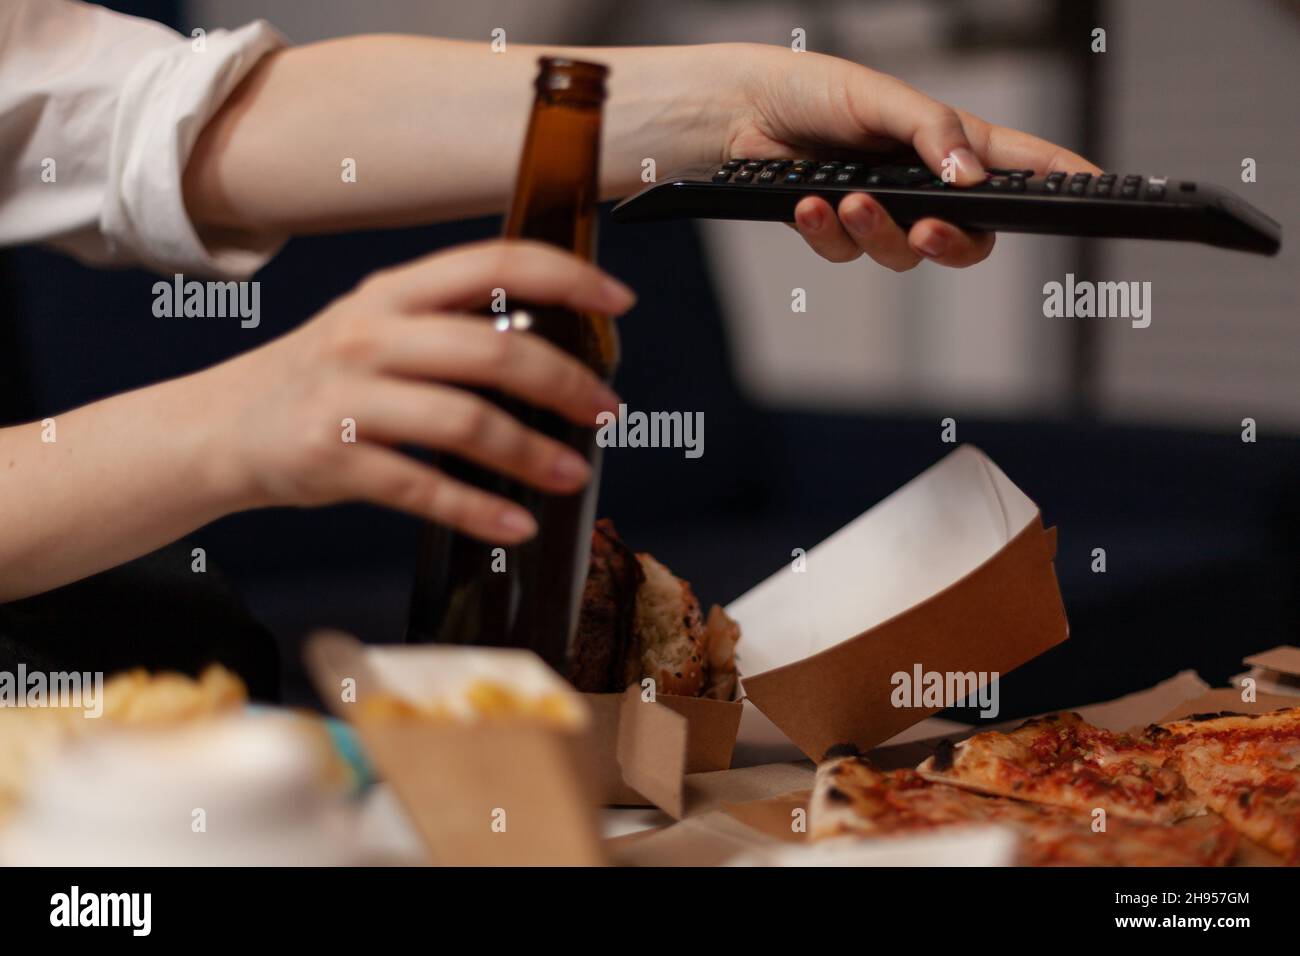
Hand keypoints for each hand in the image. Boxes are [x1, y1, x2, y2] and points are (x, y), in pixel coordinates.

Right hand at [203, 240, 631, 542]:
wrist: (220, 429)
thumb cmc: (320, 379)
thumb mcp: (376, 329)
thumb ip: (449, 326)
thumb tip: (549, 345)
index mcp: (393, 292)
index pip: (495, 262)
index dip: (566, 277)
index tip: (618, 301)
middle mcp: (370, 334)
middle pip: (491, 350)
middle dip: (565, 382)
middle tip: (607, 411)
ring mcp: (346, 396)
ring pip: (463, 421)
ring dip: (532, 452)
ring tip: (573, 473)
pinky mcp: (330, 458)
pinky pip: (421, 487)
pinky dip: (477, 510)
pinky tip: (515, 526)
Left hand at [721, 44, 1101, 269]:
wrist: (740, 112)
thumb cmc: (814, 89)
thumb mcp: (881, 96)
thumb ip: (932, 134)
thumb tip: (969, 177)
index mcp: (951, 143)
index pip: (1020, 166)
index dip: (1062, 181)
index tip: (1100, 189)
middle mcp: (923, 184)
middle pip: (968, 236)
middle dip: (951, 243)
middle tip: (926, 232)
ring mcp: (882, 210)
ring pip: (902, 254)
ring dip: (874, 232)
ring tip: (844, 200)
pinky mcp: (838, 229)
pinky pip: (846, 253)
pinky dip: (827, 231)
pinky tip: (811, 205)